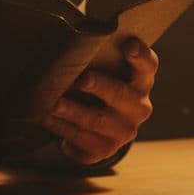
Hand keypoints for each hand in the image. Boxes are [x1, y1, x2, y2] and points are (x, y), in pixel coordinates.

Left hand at [41, 38, 156, 164]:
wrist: (96, 129)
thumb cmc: (99, 89)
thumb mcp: (104, 73)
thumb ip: (97, 60)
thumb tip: (72, 48)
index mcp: (141, 82)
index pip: (147, 65)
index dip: (140, 55)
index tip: (128, 45)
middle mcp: (138, 107)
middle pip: (120, 94)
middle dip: (99, 86)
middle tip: (80, 80)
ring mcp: (123, 131)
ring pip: (96, 120)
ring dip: (72, 110)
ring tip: (53, 103)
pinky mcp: (105, 149)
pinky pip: (81, 139)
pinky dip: (61, 127)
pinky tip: (47, 118)